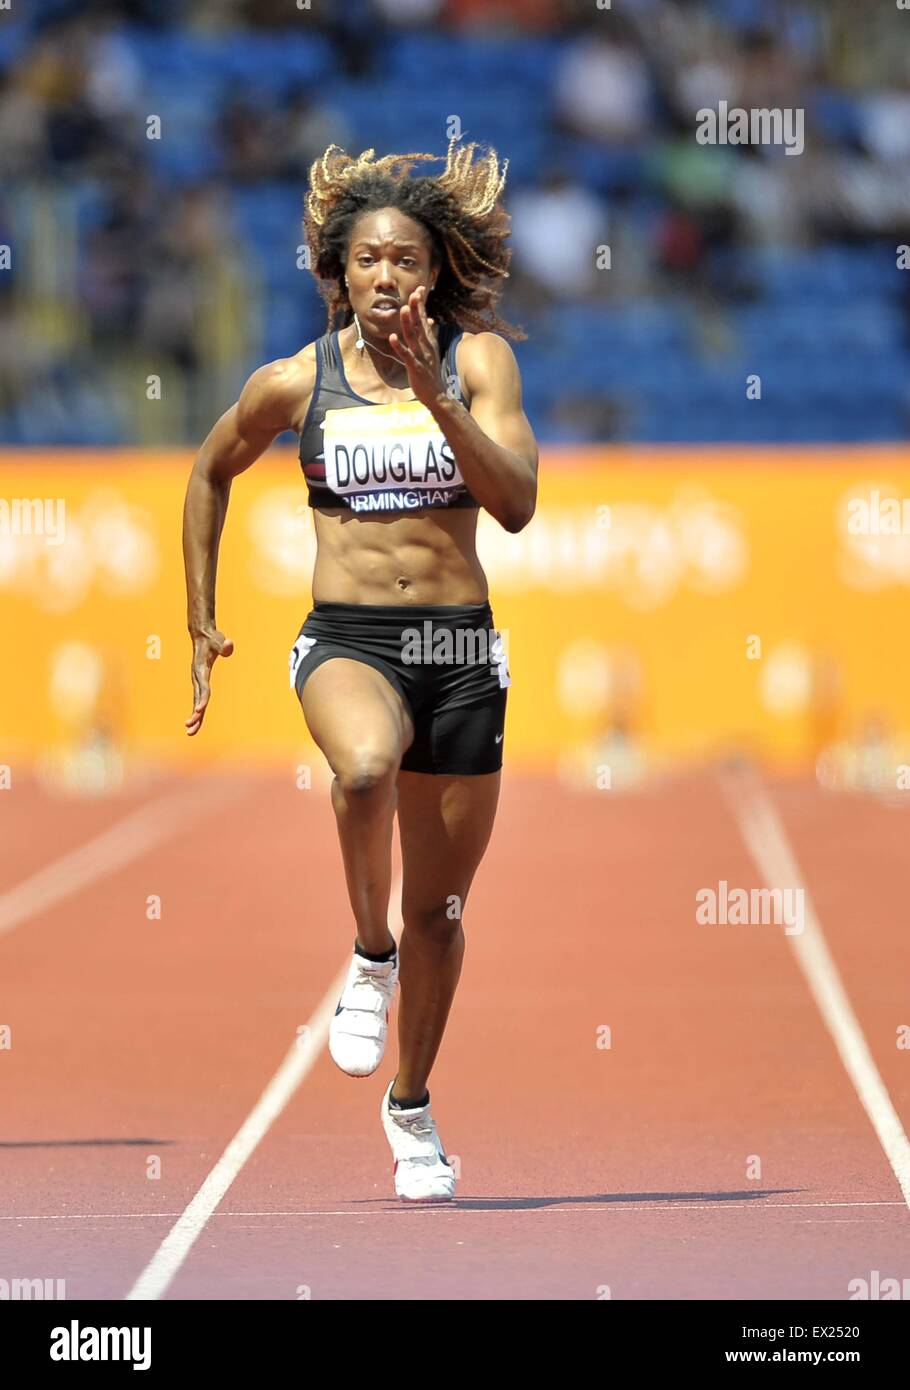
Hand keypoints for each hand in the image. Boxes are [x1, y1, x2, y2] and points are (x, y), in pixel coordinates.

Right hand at [185, 626, 232, 735]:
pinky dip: (197, 711)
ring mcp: (197, 681)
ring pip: (196, 701)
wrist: (202, 636)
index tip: (199, 710)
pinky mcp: (199, 682)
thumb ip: (224, 645)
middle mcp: (197, 678)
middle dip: (194, 714)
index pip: (203, 687)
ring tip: (190, 732)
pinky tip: (196, 722)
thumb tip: (229, 646)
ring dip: (194, 717)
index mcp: (201, 670)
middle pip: (197, 698)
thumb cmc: (213, 639)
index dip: (202, 699)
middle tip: (190, 728)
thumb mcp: (219, 640)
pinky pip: (199, 699)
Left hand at [388, 286, 445, 408]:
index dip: (421, 305)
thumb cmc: (431, 373)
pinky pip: (406, 355)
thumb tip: (428, 320)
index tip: (419, 289)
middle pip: (419, 324)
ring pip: (413, 336)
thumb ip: (428, 335)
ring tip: (402, 309)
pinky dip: (399, 346)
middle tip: (413, 293)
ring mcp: (421, 356)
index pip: (424, 319)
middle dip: (416, 308)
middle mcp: (426, 346)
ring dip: (407, 323)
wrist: (437, 394)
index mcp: (429, 341)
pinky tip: (392, 337)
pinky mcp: (416, 367)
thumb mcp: (431, 351)